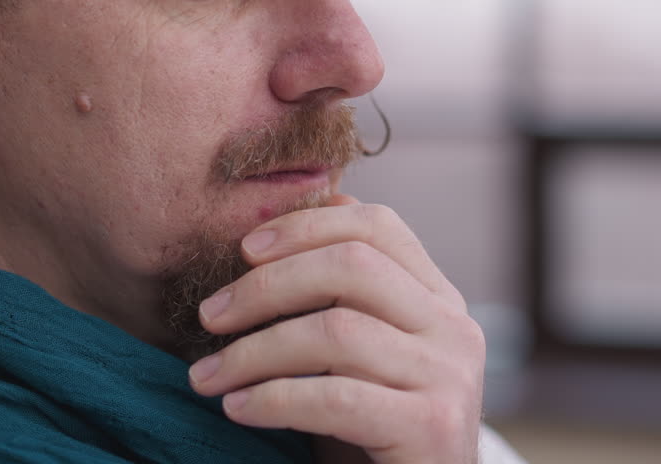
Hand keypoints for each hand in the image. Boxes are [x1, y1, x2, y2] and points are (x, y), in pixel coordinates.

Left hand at [187, 195, 485, 463]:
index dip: (307, 225)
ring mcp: (449, 375)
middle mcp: (454, 327)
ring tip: (207, 376)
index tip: (244, 249)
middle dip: (268, 284)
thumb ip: (337, 303)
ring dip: (255, 351)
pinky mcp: (432, 427)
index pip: (378, 225)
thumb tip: (264, 241)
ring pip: (337, 331)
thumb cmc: (372, 434)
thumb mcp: (358, 358)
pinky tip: (237, 408)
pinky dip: (274, 398)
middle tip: (210, 315)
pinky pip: (336, 397)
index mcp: (438, 299)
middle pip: (353, 265)